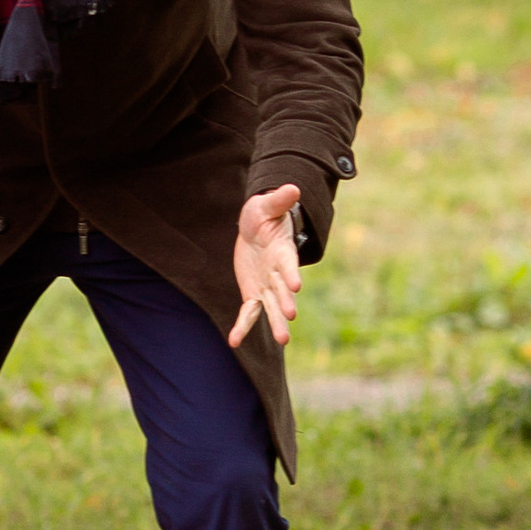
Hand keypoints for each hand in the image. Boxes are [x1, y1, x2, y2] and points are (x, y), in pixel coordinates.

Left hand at [228, 183, 304, 350]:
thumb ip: (279, 200)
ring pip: (271, 307)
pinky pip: (249, 313)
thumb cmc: (264, 214)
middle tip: (290, 317)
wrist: (256, 228)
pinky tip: (234, 342)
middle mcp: (278, 273)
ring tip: (284, 340)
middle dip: (286, 303)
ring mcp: (267, 286)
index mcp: (283, 251)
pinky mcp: (253, 293)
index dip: (292, 273)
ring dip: (275, 322)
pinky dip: (242, 327)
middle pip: (283, 290)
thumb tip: (293, 187)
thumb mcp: (267, 205)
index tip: (296, 286)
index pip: (289, 264)